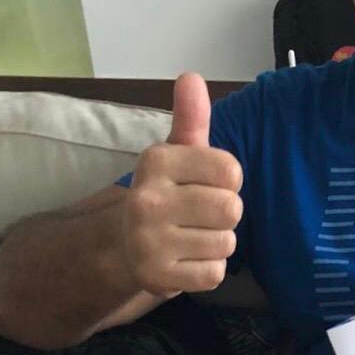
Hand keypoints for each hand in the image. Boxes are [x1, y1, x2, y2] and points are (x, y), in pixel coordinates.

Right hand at [121, 72, 242, 297]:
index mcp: (157, 161)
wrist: (121, 244)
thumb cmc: (165, 191)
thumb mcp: (177, 152)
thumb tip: (191, 76)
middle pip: (232, 209)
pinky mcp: (156, 278)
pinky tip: (186, 259)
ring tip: (192, 235)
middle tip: (201, 214)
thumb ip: (191, 117)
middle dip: (225, 213)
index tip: (206, 183)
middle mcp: (146, 199)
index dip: (228, 180)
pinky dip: (208, 270)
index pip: (231, 170)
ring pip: (226, 243)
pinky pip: (215, 274)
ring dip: (217, 242)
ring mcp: (149, 242)